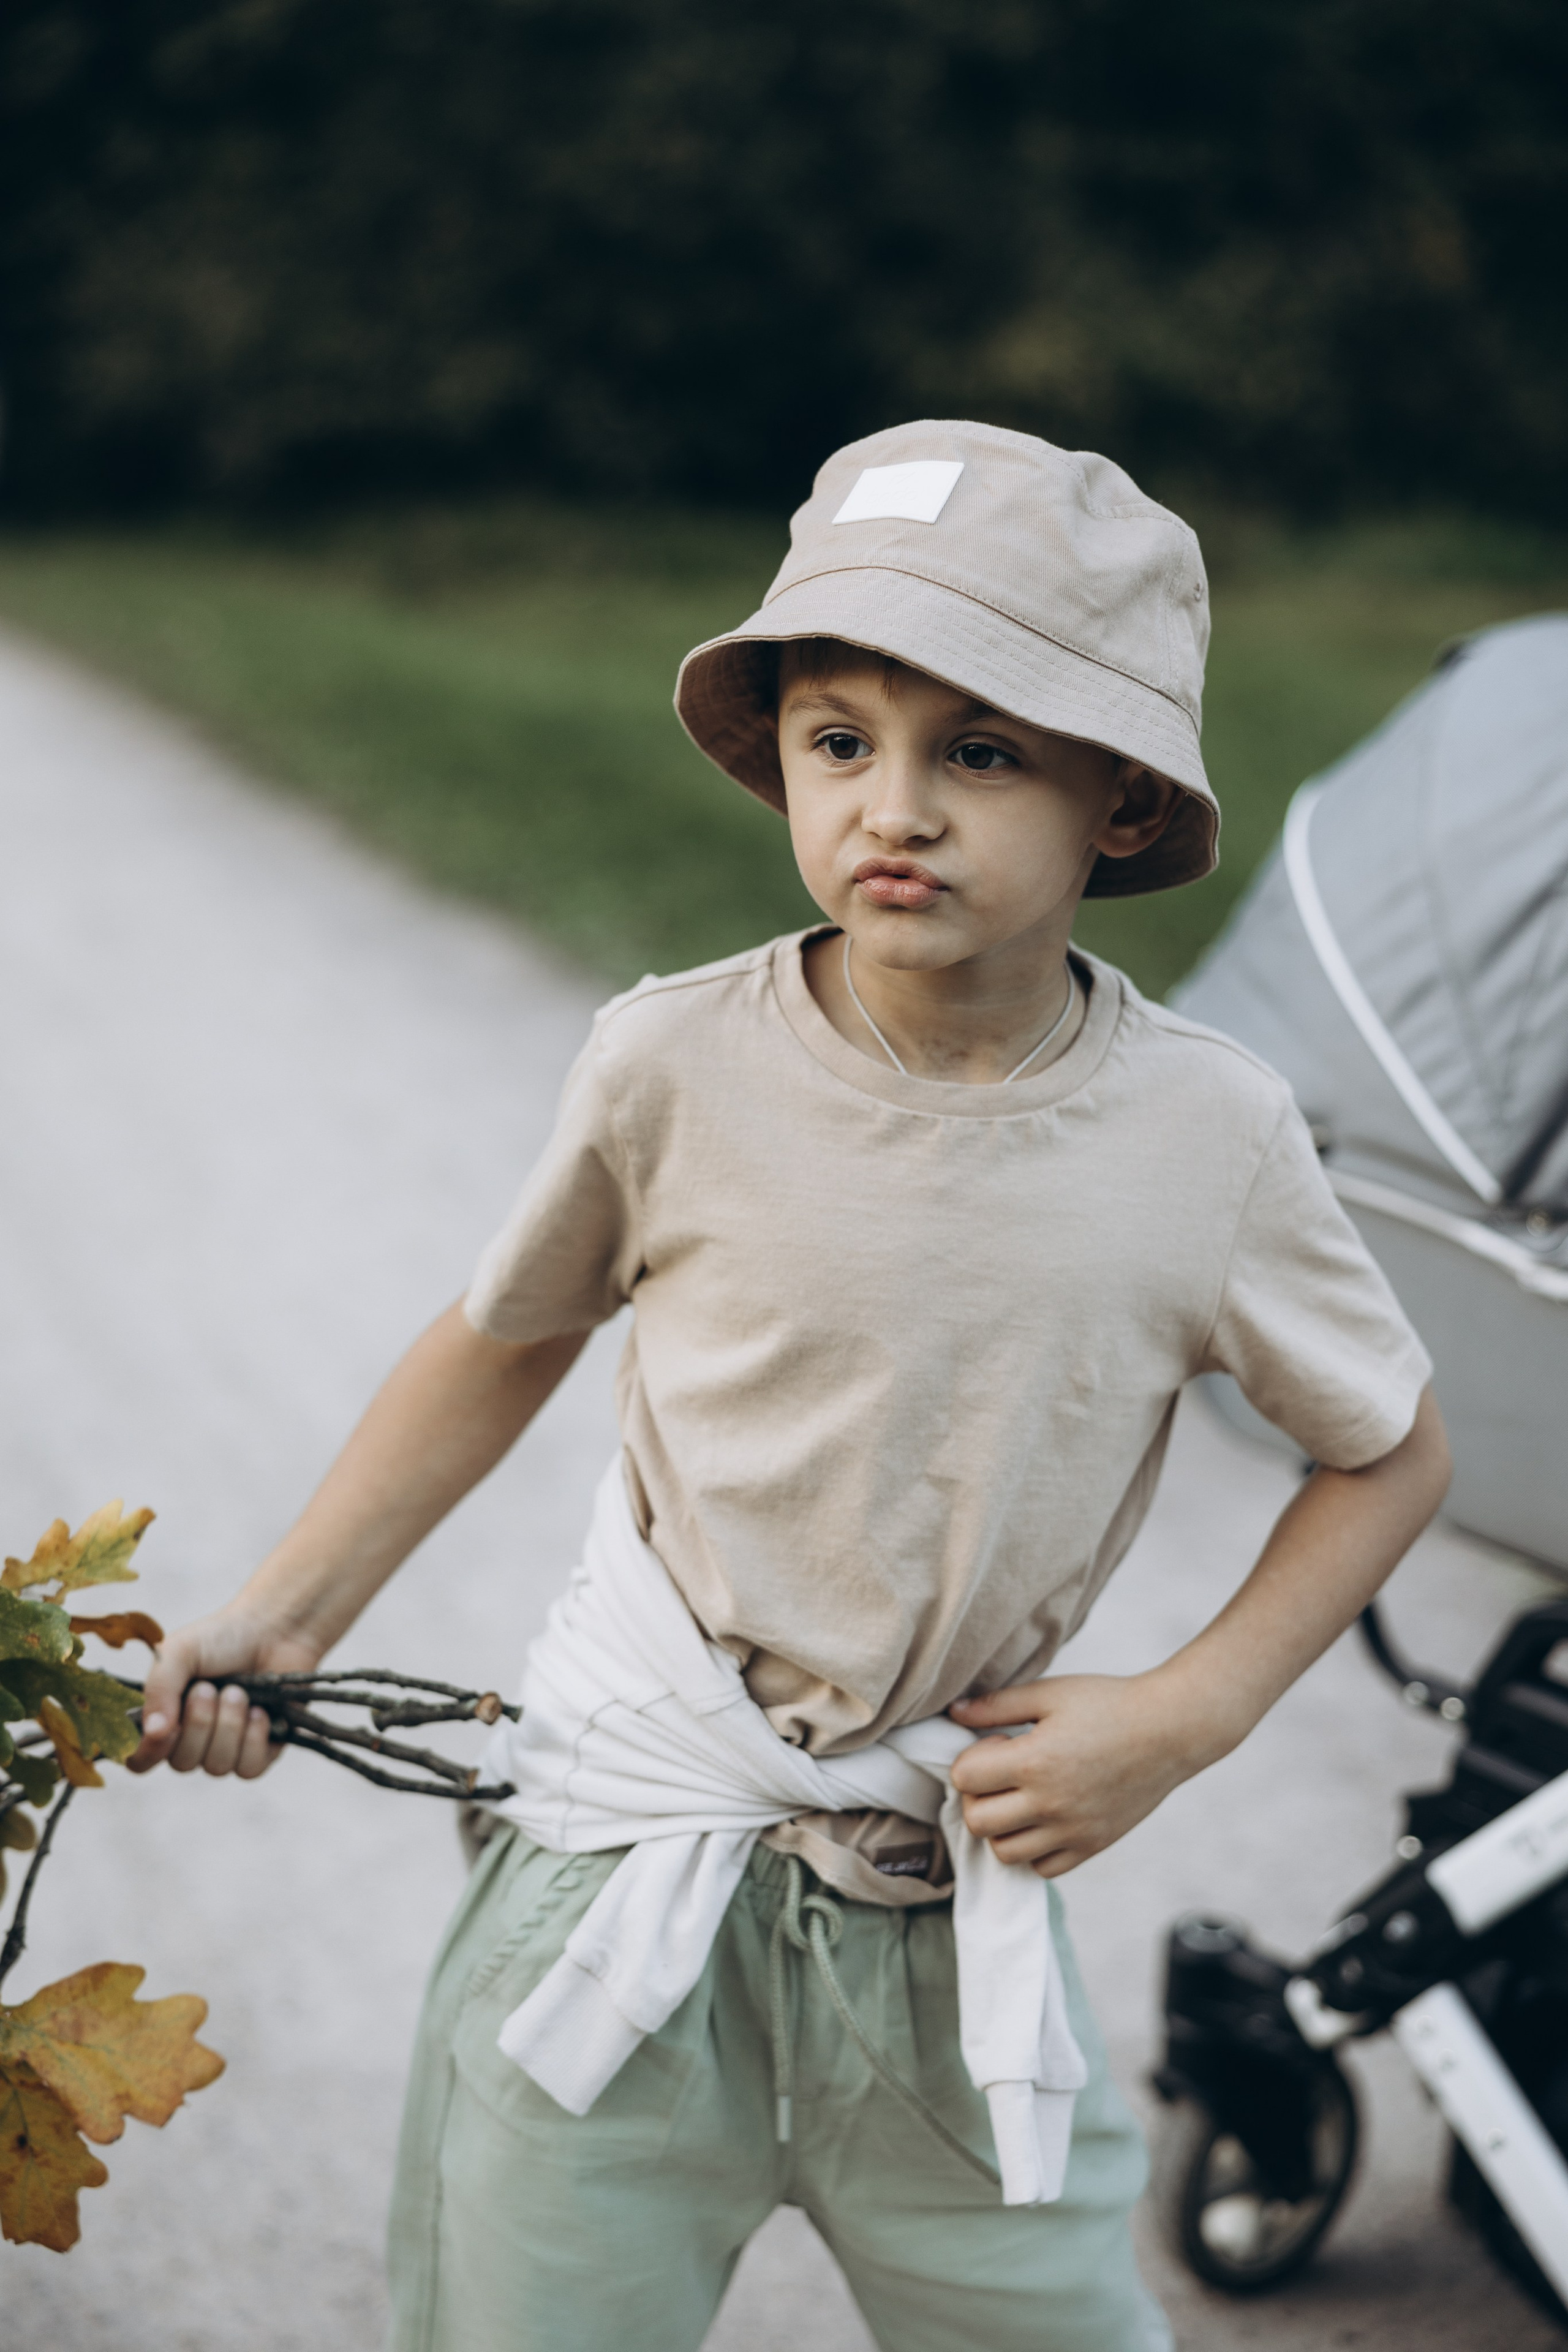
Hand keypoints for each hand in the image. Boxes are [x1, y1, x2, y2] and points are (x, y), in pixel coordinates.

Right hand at [127, 1607, 322, 1779]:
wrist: (274, 1629)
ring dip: (229, 1725)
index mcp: (167, 1717)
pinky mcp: (262, 1750)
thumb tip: (153, 1732)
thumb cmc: (222, 1638)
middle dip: (199, 1723)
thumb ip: (159, 1688)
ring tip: (239, 1692)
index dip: (149, 1753)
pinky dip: (254, 1737)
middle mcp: (194, 1738)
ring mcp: (228, 1746)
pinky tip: (259, 1711)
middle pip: (183, 1763)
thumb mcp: (178, 1651)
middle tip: (209, 1688)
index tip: (167, 1728)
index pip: (142, 1760)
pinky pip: (249, 1768)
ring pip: (217, 1766)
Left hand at [948, 1671, 1211, 1876]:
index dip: (971, 1758)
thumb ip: (997, 1705)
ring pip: (1005, 1853)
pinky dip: (1034, 1849)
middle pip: (978, 1822)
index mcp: (1035, 1761)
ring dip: (1002, 1827)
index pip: (964, 1777)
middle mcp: (1050, 1804)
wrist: (1169, 1730)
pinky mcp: (1092, 1846)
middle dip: (977, 1796)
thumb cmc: (1109, 1703)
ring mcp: (1072, 1831)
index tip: (997, 1745)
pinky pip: (1043, 1868)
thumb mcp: (1050, 1693)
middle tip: (1002, 1774)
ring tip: (1021, 1797)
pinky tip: (1044, 1818)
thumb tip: (953, 1713)